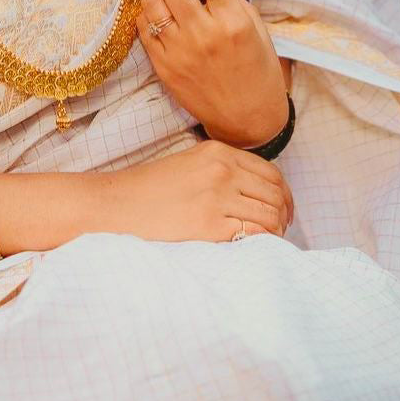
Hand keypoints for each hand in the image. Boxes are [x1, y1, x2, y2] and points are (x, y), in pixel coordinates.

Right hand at [94, 137, 293, 242]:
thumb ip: (220, 170)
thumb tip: (254, 193)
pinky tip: (255, 248)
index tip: (285, 210)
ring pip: (269, 215)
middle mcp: (222, 170)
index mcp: (217, 152)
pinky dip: (263, 242)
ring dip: (276, 231)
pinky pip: (254, 234)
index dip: (284, 195)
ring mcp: (217, 196)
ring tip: (268, 242)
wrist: (115, 205)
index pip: (271, 173)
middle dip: (284, 214)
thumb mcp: (188, 165)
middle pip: (275, 194)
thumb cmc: (147, 190)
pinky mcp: (210, 225)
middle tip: (281, 230)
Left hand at [136, 0, 288, 146]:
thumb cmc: (258, 70)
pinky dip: (150, 10)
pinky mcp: (163, 66)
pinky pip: (143, 26)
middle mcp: (202, 34)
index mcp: (233, 21)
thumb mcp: (257, 28)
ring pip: (150, 0)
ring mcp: (178, 51)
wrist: (248, 119)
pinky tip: (163, 8)